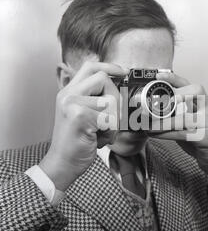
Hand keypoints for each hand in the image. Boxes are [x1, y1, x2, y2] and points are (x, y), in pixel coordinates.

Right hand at [39, 61, 126, 190]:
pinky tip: (98, 140)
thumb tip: (117, 87)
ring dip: (113, 121)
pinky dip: (110, 133)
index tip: (123, 72)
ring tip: (100, 133)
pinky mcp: (80, 116)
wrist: (62, 163)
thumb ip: (94, 99)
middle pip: (104, 79)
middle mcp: (68, 95)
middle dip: (115, 100)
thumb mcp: (81, 115)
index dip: (109, 67)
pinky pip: (110, 119)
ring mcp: (73, 104)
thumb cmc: (75, 142)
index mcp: (69, 92)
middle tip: (109, 119)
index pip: (90, 67)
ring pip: (110, 101)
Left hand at [148, 72, 207, 180]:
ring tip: (149, 126)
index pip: (190, 84)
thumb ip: (174, 115)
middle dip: (177, 94)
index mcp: (203, 103)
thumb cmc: (198, 138)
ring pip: (186, 117)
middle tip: (160, 104)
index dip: (175, 78)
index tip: (159, 75)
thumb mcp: (186, 123)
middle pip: (197, 91)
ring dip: (164, 122)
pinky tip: (157, 135)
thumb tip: (149, 111)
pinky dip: (168, 134)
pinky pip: (186, 134)